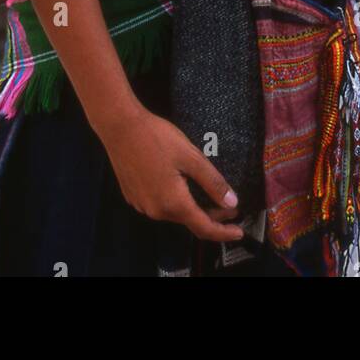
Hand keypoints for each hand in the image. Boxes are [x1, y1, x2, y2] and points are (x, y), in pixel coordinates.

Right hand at [101, 106, 245, 242]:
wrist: (119, 127)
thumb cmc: (157, 138)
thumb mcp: (190, 157)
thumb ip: (212, 182)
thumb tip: (232, 202)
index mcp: (173, 203)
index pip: (204, 228)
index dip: (224, 232)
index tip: (240, 232)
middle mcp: (156, 211)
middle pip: (189, 220)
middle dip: (211, 216)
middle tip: (229, 204)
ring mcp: (142, 204)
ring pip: (174, 213)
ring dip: (192, 207)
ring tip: (208, 194)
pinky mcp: (133, 196)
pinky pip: (159, 205)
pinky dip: (175, 201)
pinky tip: (181, 185)